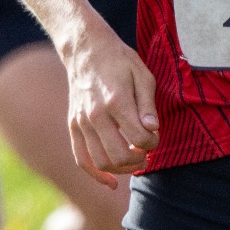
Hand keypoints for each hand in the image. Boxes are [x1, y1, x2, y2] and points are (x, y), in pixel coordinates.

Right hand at [60, 21, 158, 187]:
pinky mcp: (73, 124)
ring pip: (101, 161)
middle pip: (120, 156)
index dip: (153, 143)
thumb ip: (148, 105)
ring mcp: (82, 121)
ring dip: (121, 169)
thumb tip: (152, 131)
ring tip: (134, 160)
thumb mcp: (142, 74)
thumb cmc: (118, 60)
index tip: (156, 135)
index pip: (140, 139)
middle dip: (139, 160)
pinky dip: (95, 174)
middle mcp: (96, 115)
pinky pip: (81, 158)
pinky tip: (110, 182)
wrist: (85, 48)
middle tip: (147, 152)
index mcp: (117, 101)